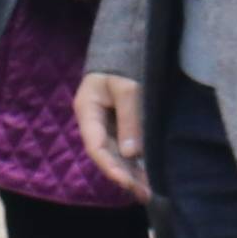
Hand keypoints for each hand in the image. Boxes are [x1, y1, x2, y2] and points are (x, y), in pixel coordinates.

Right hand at [75, 72, 149, 199]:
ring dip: (132, 172)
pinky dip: (136, 161)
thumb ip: (130, 118)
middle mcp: (93, 121)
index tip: (128, 183)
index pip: (96, 146)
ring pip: (116, 154)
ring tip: (149, 191)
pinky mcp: (119, 123)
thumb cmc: (124, 61)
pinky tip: (148, 174)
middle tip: (146, 194)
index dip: (111, 167)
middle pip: (106, 155)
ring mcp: (106, 123)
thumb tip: (131, 153)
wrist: (126, 43)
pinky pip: (125, 146)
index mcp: (87, 110)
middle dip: (125, 176)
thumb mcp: (128, 86)